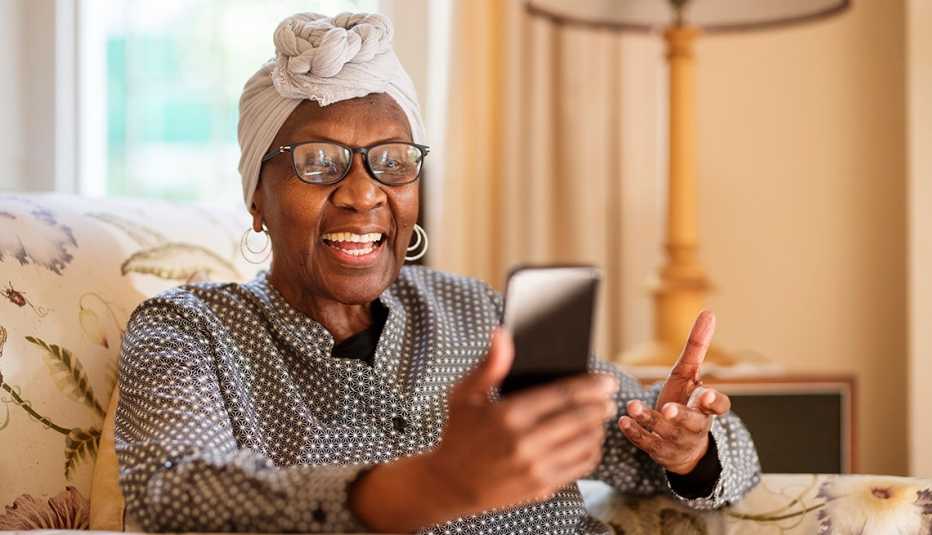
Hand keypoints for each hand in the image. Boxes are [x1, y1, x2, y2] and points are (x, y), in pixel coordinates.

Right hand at [425, 327, 618, 510]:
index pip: (562, 396)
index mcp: (507, 414)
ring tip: (599, 418)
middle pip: (579, 419)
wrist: (448, 485)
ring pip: (584, 443)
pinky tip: (589, 441)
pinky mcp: (540, 486)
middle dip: (600, 406)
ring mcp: (534, 467)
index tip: (607, 380)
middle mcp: (524, 442)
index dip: (590, 386)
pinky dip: (591, 451)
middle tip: (610, 397)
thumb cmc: (458, 433)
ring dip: (598, 428)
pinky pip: (579, 466)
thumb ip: (489, 365)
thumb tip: (502, 333)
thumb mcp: (465, 395)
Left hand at [617, 310, 731, 474]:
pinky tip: (623, 421)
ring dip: (649, 419)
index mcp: (706, 408)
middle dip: (680, 415)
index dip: (714, 402)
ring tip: (633, 407)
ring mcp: (676, 439)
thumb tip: (709, 312)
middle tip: (668, 409)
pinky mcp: (658, 449)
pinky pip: (646, 443)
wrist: (685, 448)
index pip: (719, 406)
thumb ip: (697, 347)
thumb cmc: (687, 402)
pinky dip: (635, 432)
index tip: (706, 395)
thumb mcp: (691, 375)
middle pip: (691, 422)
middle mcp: (695, 425)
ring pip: (665, 432)